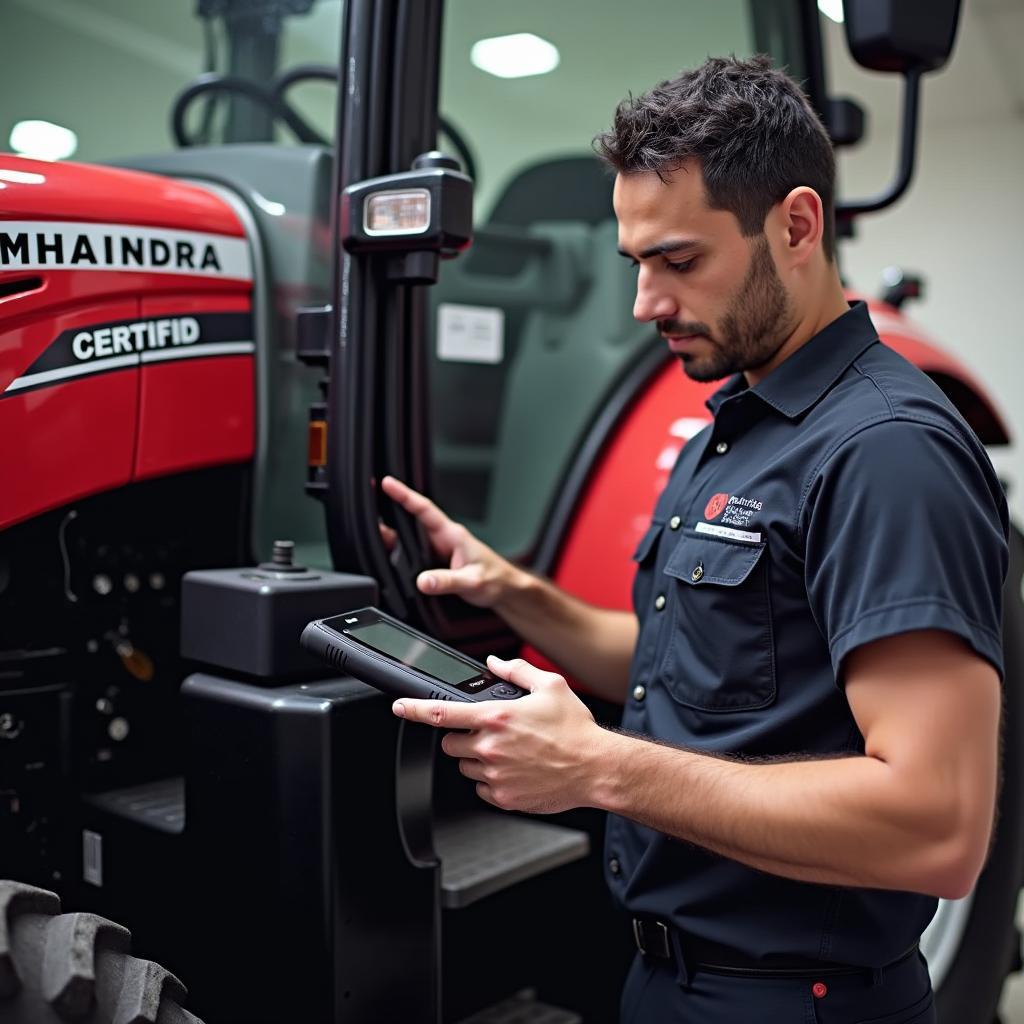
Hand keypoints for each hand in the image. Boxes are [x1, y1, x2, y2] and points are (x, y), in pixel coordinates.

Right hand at [380, 476, 517, 608]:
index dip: (405, 496)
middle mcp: (443, 539)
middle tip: (367, 498)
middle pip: (411, 520)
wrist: (506, 591)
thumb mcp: (472, 582)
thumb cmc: (496, 580)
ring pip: (408, 538)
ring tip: (368, 528)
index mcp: (452, 535)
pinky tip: (385, 551)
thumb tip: (423, 581)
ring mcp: (438, 550)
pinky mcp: (436, 562)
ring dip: (390, 532)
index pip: (425, 510)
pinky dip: (397, 550)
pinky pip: (412, 553)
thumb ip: (447, 581)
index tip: (387, 483)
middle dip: (388, 508)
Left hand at [393, 656, 603, 813]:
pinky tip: (516, 770)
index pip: (442, 713)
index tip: (399, 707)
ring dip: (478, 759)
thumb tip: (494, 665)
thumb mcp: (550, 686)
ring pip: (466, 767)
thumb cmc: (575, 728)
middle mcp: (491, 747)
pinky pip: (482, 788)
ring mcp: (495, 775)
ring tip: (510, 752)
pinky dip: (492, 780)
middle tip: (489, 734)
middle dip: (463, 737)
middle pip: (451, 744)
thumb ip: (516, 671)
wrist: (595, 767)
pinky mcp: (503, 797)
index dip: (414, 709)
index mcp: (496, 717)